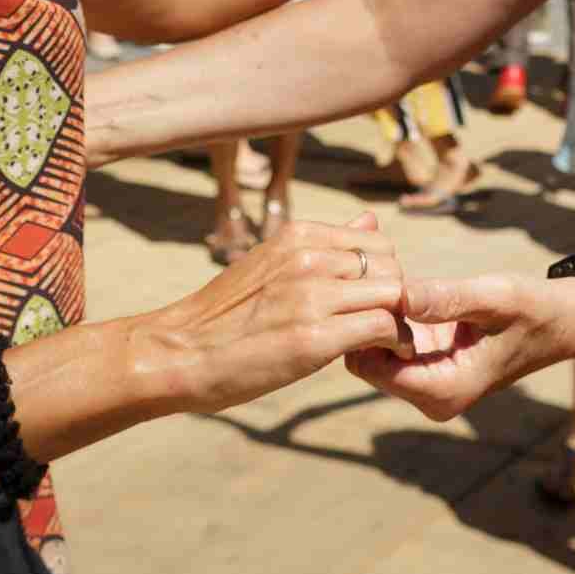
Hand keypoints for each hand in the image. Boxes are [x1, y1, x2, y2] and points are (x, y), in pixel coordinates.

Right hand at [137, 212, 411, 413]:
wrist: (179, 352)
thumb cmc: (225, 316)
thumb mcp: (272, 261)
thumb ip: (325, 245)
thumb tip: (370, 218)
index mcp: (297, 235)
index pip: (376, 241)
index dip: (382, 273)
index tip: (368, 300)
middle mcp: (308, 257)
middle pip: (391, 267)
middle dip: (394, 297)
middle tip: (378, 324)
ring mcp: (311, 296)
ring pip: (394, 295)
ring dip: (395, 321)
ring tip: (377, 341)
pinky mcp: (314, 338)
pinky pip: (382, 329)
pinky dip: (389, 344)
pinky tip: (374, 355)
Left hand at [344, 271, 574, 422]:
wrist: (564, 321)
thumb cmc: (536, 310)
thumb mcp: (496, 298)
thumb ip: (447, 299)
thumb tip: (398, 296)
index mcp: (444, 390)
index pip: (371, 365)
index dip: (365, 324)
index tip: (370, 281)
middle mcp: (430, 394)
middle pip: (363, 359)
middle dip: (362, 316)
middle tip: (365, 264)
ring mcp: (426, 380)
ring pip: (371, 347)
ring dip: (371, 310)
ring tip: (375, 264)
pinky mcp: (426, 360)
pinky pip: (387, 339)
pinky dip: (384, 309)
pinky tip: (391, 272)